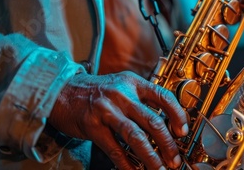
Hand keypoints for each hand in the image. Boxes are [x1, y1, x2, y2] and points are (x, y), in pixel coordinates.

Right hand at [48, 71, 187, 168]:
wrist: (61, 90)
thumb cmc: (95, 91)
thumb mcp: (121, 85)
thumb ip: (141, 98)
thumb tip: (165, 121)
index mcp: (133, 83)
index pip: (163, 96)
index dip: (177, 115)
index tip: (182, 131)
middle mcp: (122, 95)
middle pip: (152, 121)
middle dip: (167, 143)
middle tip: (174, 159)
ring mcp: (107, 111)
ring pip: (136, 137)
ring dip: (151, 157)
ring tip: (160, 169)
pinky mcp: (93, 127)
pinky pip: (115, 150)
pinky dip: (127, 164)